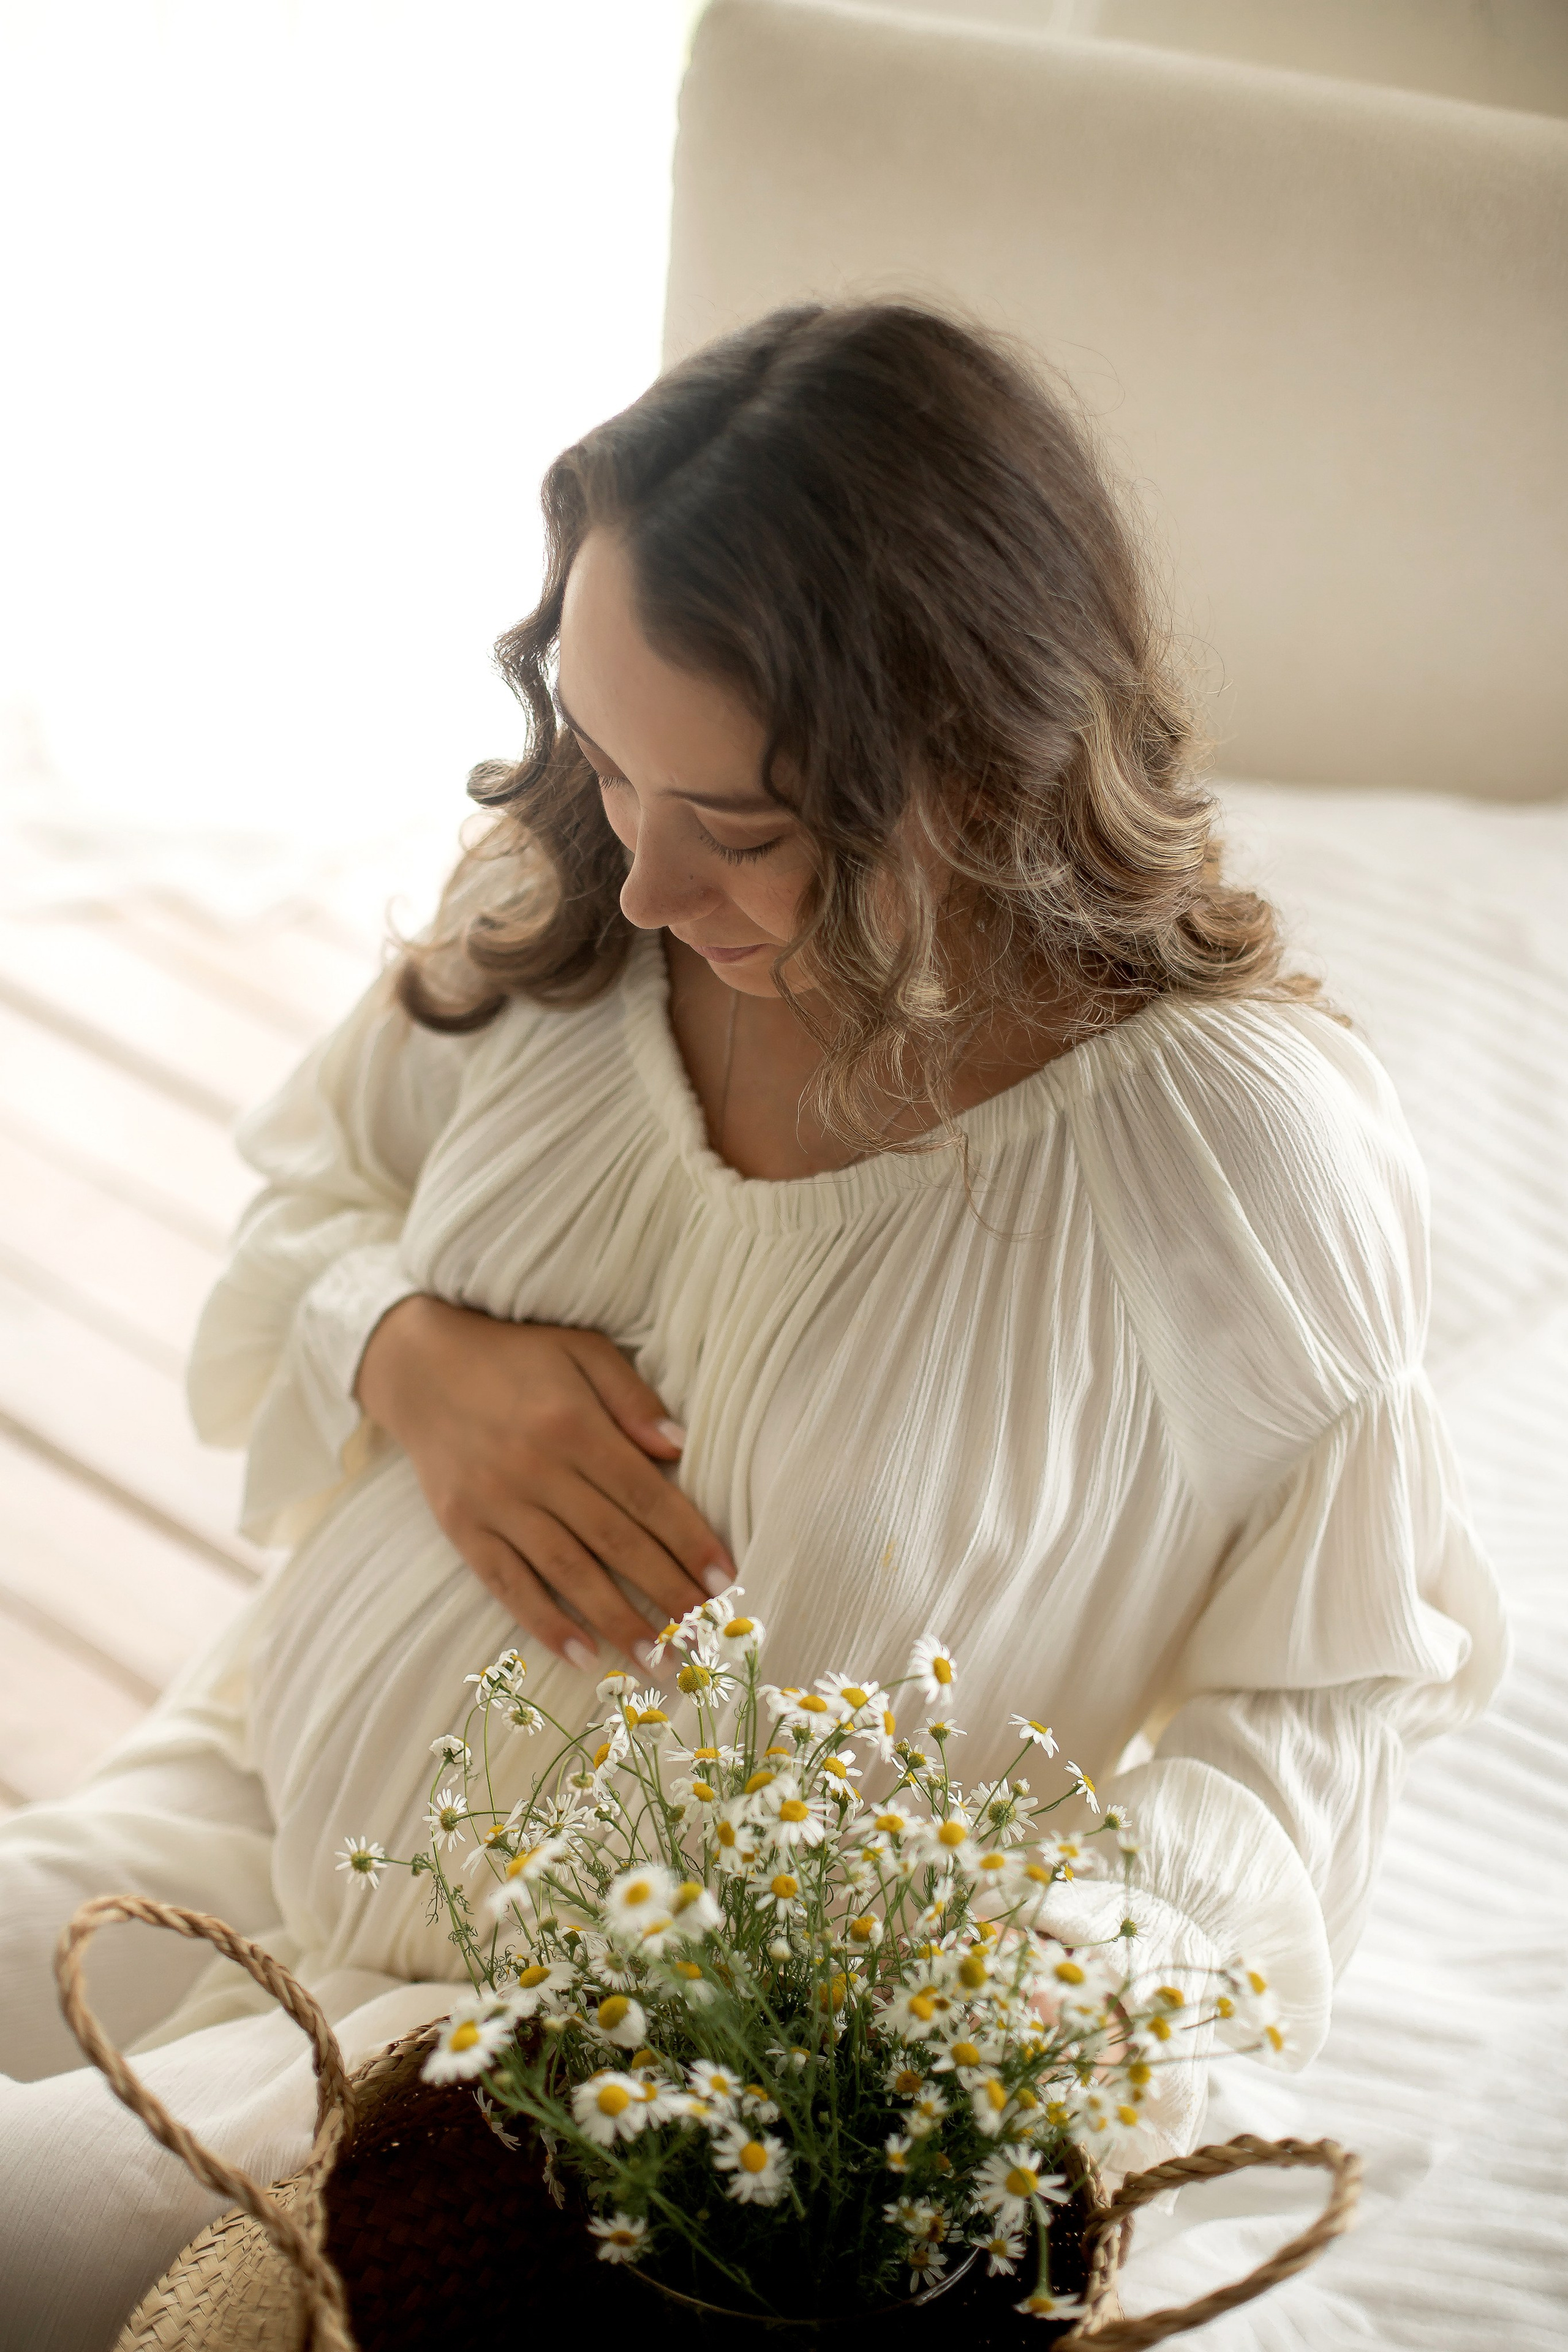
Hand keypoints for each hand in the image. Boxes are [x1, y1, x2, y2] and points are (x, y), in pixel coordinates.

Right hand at [354, 1296, 732, 1671]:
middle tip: (703, 1635)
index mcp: (573, 1424)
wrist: (419, 1364)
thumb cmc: (515, 1356)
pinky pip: (507, 1584)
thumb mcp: (581, 1350)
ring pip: (567, 1574)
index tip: (724, 1579)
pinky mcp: (460, 1527)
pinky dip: (544, 1623)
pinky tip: (582, 1656)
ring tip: (658, 1661)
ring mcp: (494, 1503)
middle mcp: (535, 1468)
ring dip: (617, 1621)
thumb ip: (631, 1396)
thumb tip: (678, 1448)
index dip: (688, 1539)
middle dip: (665, 1593)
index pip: (645, 1494)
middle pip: (615, 1542)